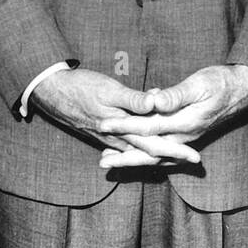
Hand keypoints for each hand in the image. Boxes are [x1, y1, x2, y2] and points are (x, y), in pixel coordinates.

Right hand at [30, 69, 195, 162]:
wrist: (52, 91)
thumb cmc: (81, 87)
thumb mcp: (108, 89)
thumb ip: (133, 99)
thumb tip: (155, 105)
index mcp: (122, 129)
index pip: (155, 145)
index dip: (176, 150)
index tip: (195, 157)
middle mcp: (117, 139)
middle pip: (150, 152)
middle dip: (172, 155)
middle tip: (195, 160)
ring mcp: (110, 138)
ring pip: (139, 150)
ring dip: (158, 153)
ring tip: (177, 156)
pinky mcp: (104, 133)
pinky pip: (128, 145)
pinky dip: (141, 148)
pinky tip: (145, 148)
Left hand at [97, 64, 247, 168]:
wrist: (242, 90)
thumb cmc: (220, 82)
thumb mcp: (199, 83)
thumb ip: (176, 95)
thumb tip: (154, 102)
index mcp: (184, 123)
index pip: (147, 127)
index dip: (124, 126)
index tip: (103, 125)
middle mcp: (184, 136)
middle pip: (149, 152)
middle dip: (124, 157)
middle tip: (102, 162)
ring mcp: (186, 139)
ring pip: (155, 156)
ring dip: (133, 159)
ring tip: (110, 161)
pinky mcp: (186, 136)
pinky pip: (163, 152)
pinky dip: (146, 156)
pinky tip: (134, 154)